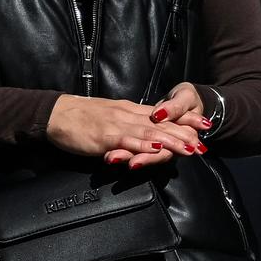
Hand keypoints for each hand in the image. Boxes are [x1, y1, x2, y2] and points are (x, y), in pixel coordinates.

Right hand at [46, 94, 202, 168]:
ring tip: (189, 148)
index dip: (183, 121)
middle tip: (203, 141)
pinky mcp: (105, 137)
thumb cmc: (80, 118)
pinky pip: (128, 141)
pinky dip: (144, 146)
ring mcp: (117, 126)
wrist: (57, 114)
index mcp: (129, 111)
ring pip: (150, 133)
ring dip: (172, 141)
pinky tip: (157, 150)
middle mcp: (128, 116)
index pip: (162, 116)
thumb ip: (127, 122)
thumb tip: (143, 130)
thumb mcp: (110, 115)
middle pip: (161, 124)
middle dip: (185, 133)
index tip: (201, 126)